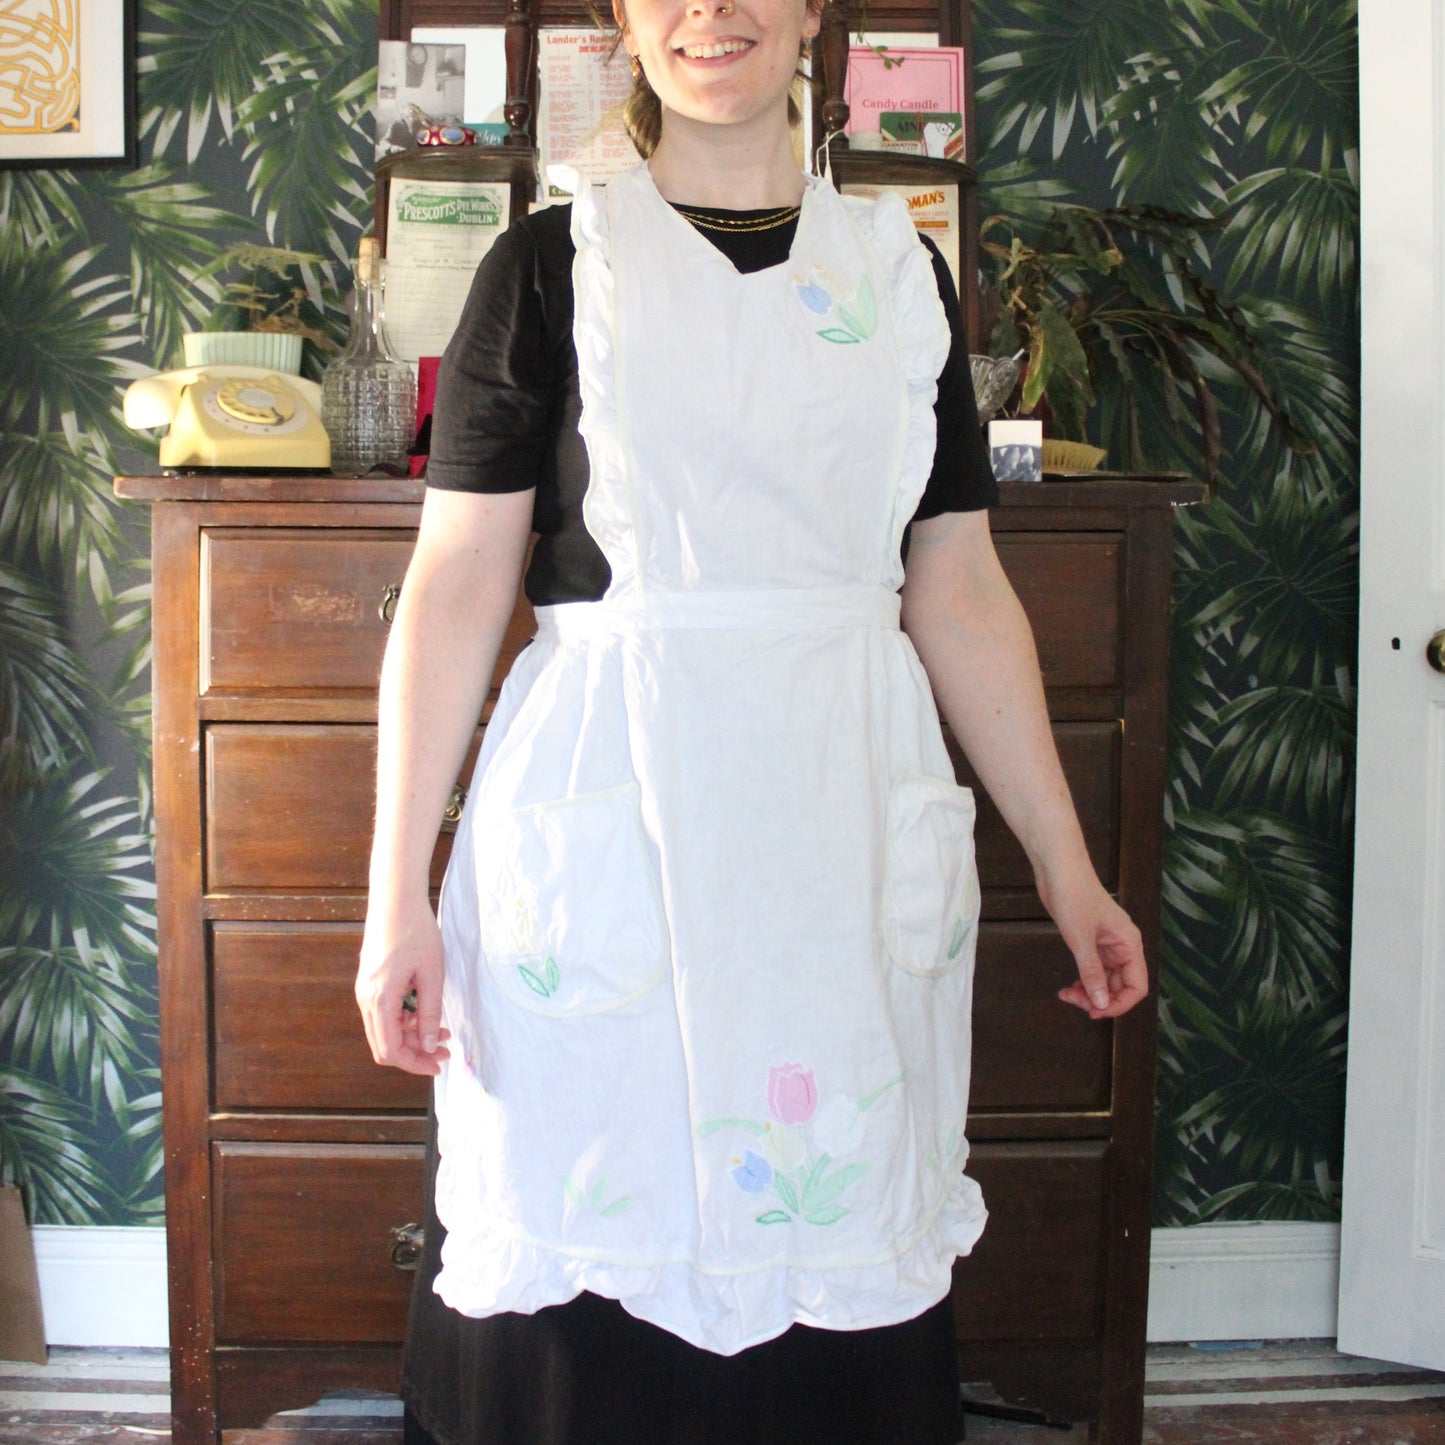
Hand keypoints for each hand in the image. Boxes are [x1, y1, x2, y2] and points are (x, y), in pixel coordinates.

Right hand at [355, 897, 450, 1073]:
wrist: (395, 899)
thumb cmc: (416, 931)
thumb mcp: (432, 974)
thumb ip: (430, 1013)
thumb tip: (431, 1045)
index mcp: (379, 1000)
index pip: (391, 1050)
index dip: (415, 1063)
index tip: (439, 1064)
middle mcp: (365, 999)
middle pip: (385, 1045)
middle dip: (415, 1052)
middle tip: (445, 1049)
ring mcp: (364, 990)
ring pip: (385, 1030)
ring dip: (412, 1036)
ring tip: (443, 1030)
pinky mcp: (369, 982)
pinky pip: (384, 1013)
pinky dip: (404, 1020)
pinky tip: (426, 1012)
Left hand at [1037, 869, 1148, 1019]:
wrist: (1058, 869)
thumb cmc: (1073, 896)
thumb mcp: (1081, 939)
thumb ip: (1092, 973)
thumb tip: (1101, 1004)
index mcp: (1129, 944)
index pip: (1137, 986)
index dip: (1119, 1004)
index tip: (1095, 1011)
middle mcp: (1122, 946)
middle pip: (1121, 986)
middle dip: (1100, 998)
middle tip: (1074, 1001)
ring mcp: (1106, 943)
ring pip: (1106, 979)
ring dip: (1091, 991)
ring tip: (1068, 994)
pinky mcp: (1091, 939)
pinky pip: (1095, 969)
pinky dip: (1085, 980)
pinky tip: (1070, 986)